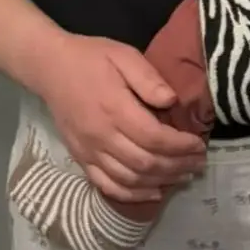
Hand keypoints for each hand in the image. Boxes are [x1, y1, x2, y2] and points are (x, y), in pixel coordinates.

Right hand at [37, 33, 207, 203]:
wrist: (50, 67)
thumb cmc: (91, 58)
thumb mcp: (123, 55)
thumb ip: (148, 79)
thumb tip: (172, 101)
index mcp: (115, 108)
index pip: (155, 138)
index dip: (181, 146)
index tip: (199, 144)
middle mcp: (102, 136)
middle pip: (146, 163)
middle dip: (177, 166)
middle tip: (198, 162)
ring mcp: (89, 151)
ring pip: (130, 179)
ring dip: (160, 182)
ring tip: (183, 176)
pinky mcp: (81, 158)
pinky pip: (107, 185)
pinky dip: (132, 194)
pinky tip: (153, 193)